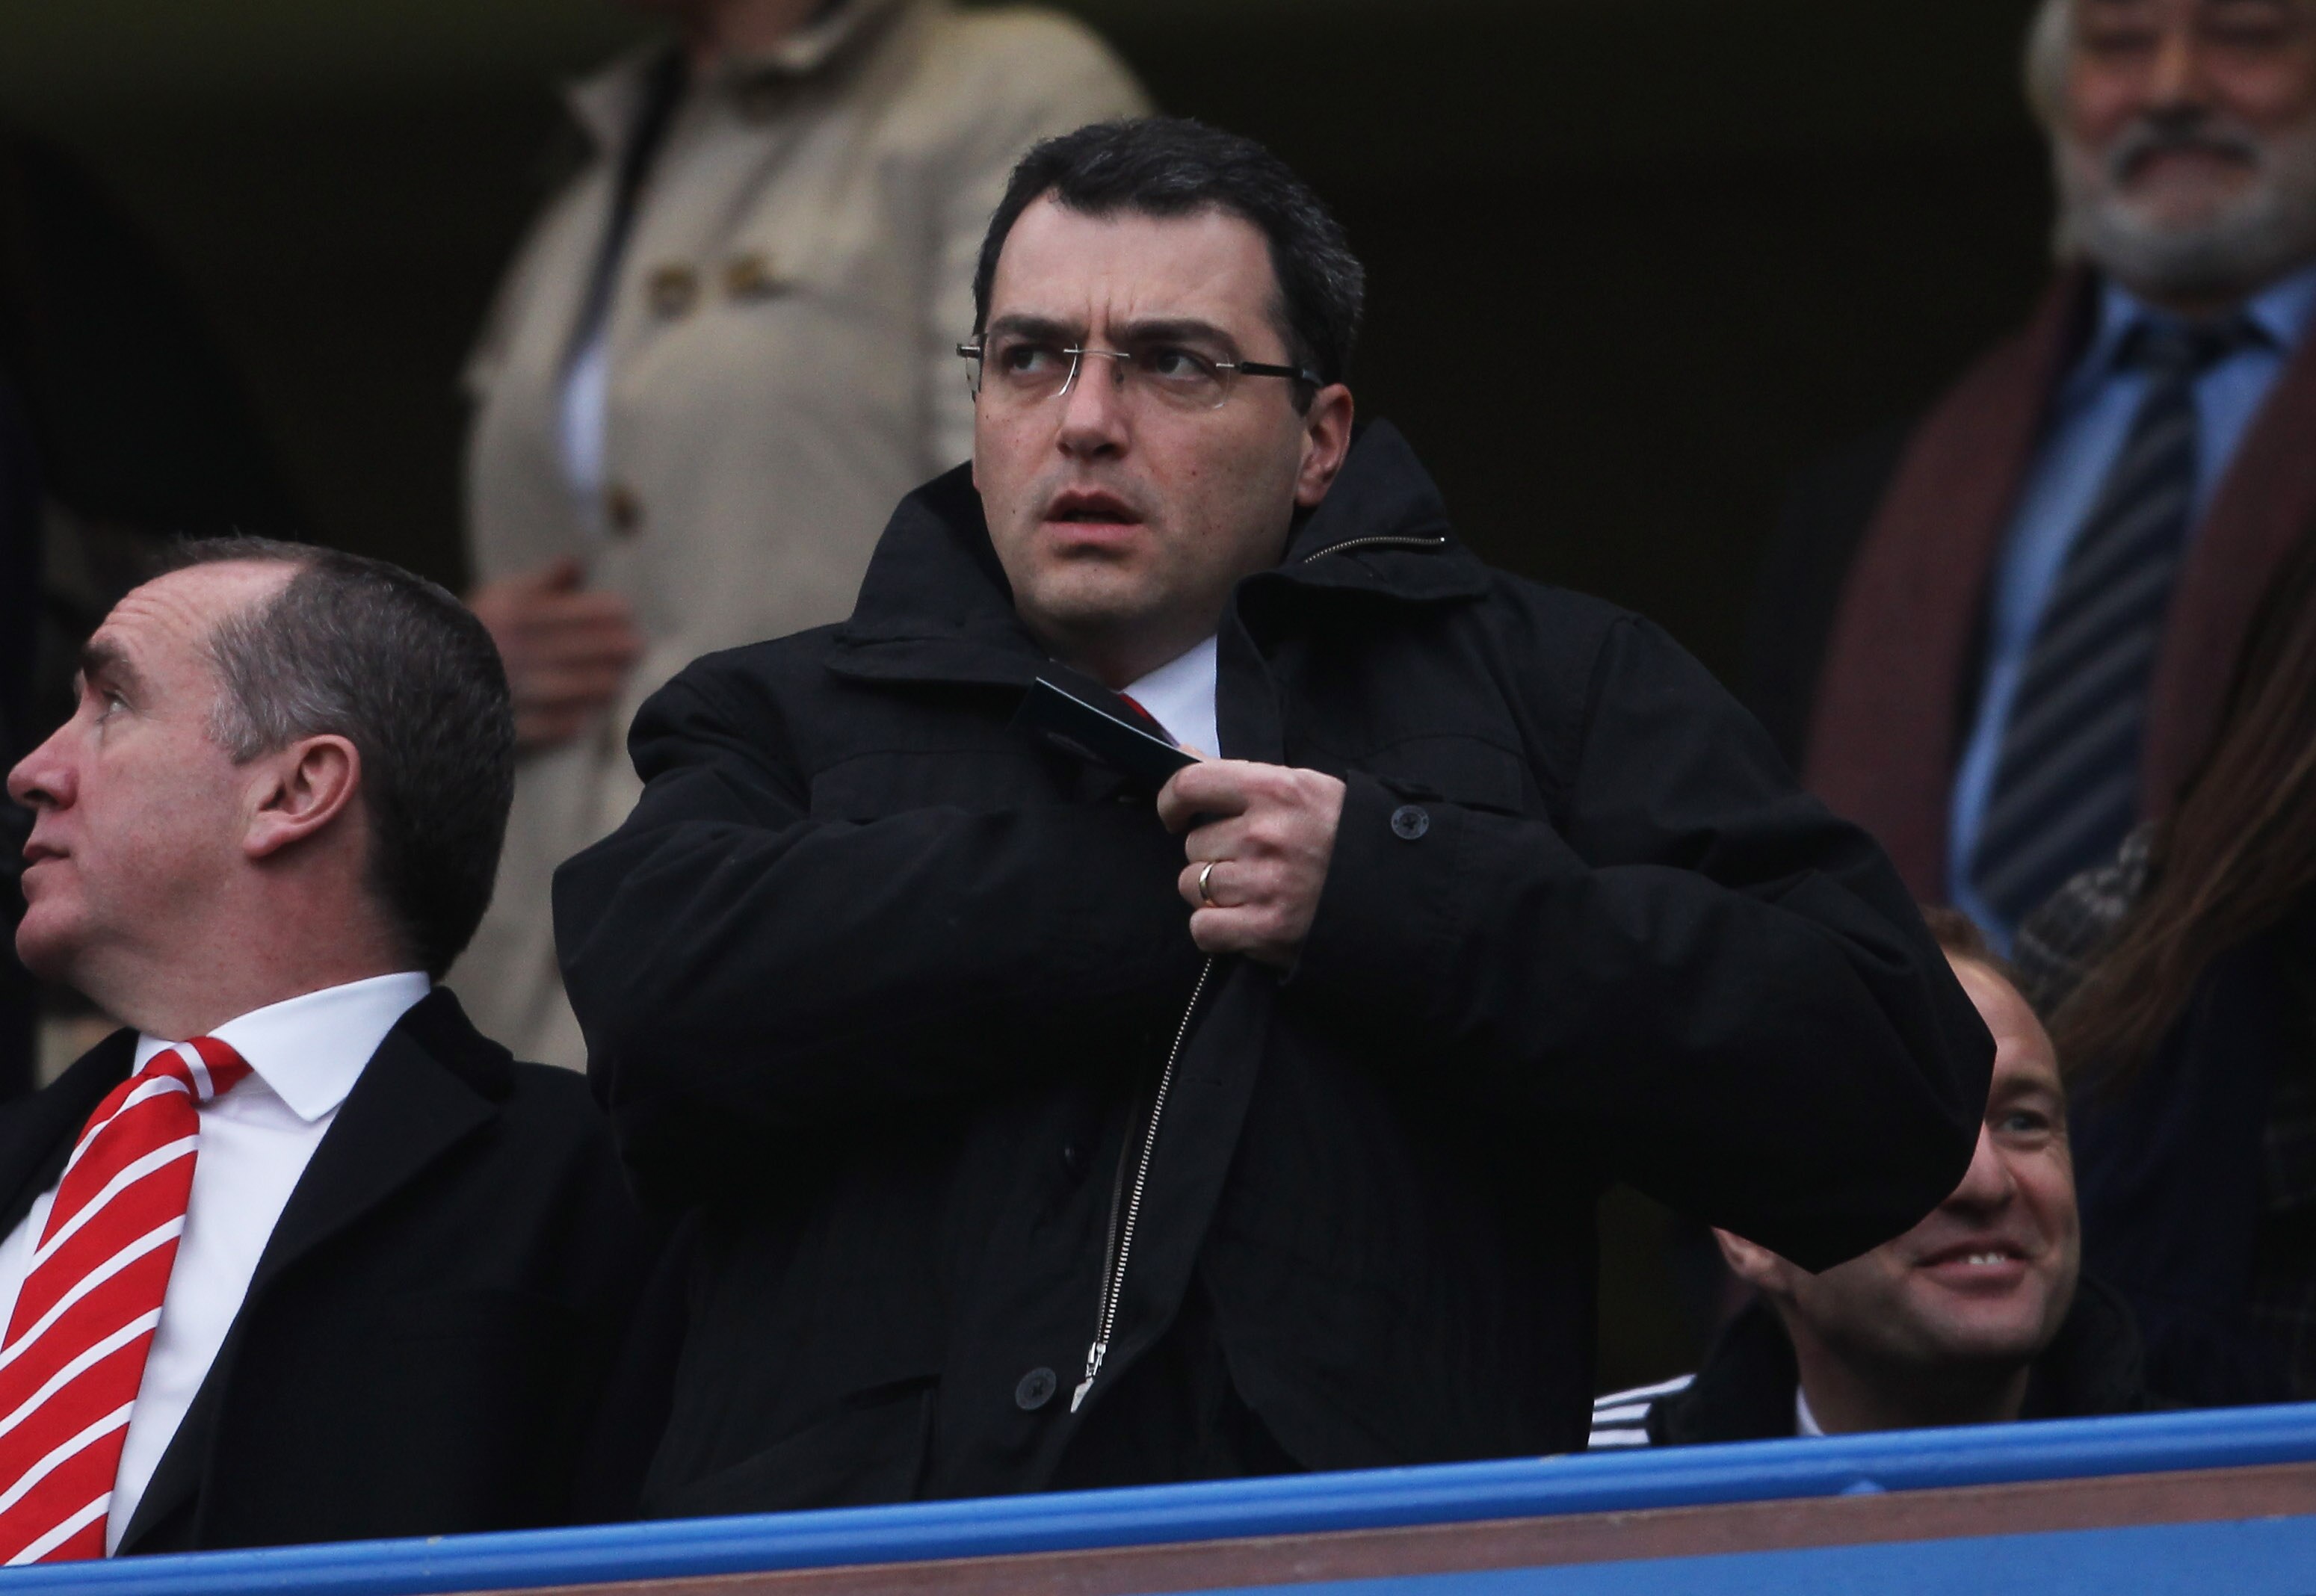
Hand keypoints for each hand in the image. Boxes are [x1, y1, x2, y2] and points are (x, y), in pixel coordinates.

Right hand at [468, 557, 644, 750]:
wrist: (417, 684)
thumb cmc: (473, 634)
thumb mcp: (499, 598)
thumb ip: (543, 583)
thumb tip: (578, 564)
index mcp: (515, 614)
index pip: (589, 612)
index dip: (615, 614)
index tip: (627, 617)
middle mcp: (515, 650)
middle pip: (597, 651)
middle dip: (620, 649)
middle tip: (636, 649)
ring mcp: (514, 691)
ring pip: (588, 689)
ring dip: (608, 684)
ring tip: (618, 680)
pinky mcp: (512, 729)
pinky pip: (564, 725)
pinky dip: (581, 717)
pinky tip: (591, 711)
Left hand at [1156, 760, 1345, 967]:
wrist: (1396, 889)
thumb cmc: (1345, 836)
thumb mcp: (1304, 789)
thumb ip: (1242, 776)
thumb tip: (1182, 755)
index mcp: (1276, 791)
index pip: (1190, 784)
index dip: (1171, 802)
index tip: (1175, 816)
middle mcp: (1265, 834)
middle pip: (1193, 844)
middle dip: (1212, 854)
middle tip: (1249, 861)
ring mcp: (1265, 883)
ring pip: (1193, 885)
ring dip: (1212, 892)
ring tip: (1251, 891)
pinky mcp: (1267, 929)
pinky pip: (1203, 927)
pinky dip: (1215, 929)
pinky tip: (1241, 922)